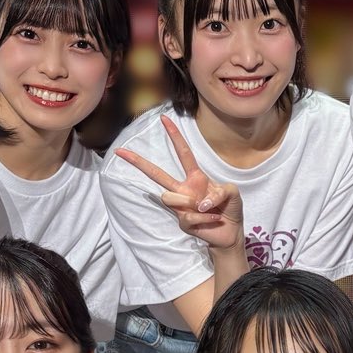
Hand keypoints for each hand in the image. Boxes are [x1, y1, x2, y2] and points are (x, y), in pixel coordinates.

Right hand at [117, 117, 242, 250]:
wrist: (231, 233)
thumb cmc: (230, 209)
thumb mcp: (232, 193)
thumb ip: (221, 192)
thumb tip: (200, 203)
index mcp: (195, 177)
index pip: (183, 153)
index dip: (174, 135)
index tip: (164, 118)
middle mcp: (184, 190)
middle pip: (157, 174)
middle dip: (138, 162)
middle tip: (120, 151)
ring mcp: (181, 206)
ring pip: (169, 197)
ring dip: (193, 204)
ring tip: (209, 211)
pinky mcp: (182, 222)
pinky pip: (189, 216)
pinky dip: (207, 218)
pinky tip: (213, 220)